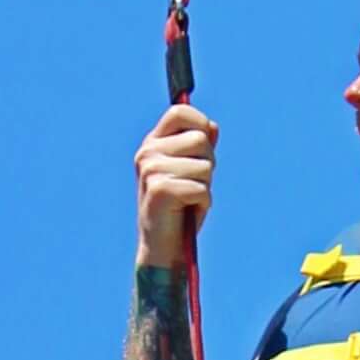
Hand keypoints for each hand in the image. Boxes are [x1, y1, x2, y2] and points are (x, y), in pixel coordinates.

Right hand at [135, 103, 215, 260]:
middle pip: (200, 139)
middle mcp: (147, 153)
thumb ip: (199, 148)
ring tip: (189, 201)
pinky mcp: (160, 190)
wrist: (162, 247)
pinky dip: (203, 204)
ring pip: (205, 165)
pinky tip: (188, 212)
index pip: (180, 111)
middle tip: (195, 184)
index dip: (200, 123)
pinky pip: (201, 189)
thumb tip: (212, 127)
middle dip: (209, 163)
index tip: (205, 145)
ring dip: (206, 186)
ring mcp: (151, 170)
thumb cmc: (180, 208)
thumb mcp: (191, 172)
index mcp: (152, 144)